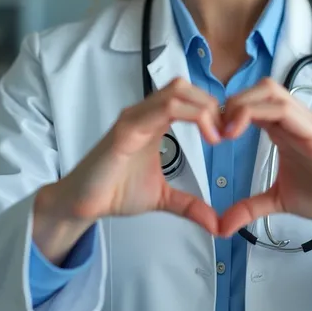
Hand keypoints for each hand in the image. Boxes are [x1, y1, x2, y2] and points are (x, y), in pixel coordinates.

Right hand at [46, 78, 221, 234]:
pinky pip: (162, 109)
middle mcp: (144, 112)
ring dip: (204, 108)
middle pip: (184, 86)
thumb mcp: (163, 198)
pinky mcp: (126, 130)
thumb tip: (217, 224)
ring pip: (176, 91)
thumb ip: (190, 205)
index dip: (212, 108)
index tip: (230, 133)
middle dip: (212, 104)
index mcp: (154, 121)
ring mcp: (134, 118)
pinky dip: (191, 116)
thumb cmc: (115, 191)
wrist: (82, 204)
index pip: (187, 96)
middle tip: (228, 132)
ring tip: (218, 136)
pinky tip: (207, 138)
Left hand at [219, 77, 311, 237]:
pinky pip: (287, 112)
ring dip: (242, 104)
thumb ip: (249, 208)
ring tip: (223, 130)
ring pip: (271, 92)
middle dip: (233, 101)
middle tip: (214, 128)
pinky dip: (258, 114)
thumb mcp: (277, 200)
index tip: (210, 131)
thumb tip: (221, 226)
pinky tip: (238, 131)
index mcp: (285, 127)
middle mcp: (296, 118)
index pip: (255, 100)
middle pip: (261, 87)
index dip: (229, 108)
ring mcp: (308, 123)